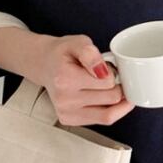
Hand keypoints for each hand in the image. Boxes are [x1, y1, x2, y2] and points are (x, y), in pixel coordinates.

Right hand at [21, 33, 135, 125]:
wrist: (45, 64)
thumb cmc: (63, 53)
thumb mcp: (78, 42)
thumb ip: (90, 53)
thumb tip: (102, 71)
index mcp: (65, 79)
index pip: (108, 82)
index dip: (114, 73)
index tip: (108, 67)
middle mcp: (64, 100)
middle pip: (111, 99)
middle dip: (117, 86)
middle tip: (109, 77)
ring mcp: (66, 113)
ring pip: (109, 115)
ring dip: (117, 102)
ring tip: (108, 88)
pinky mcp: (69, 121)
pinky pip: (101, 120)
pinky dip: (108, 110)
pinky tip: (102, 98)